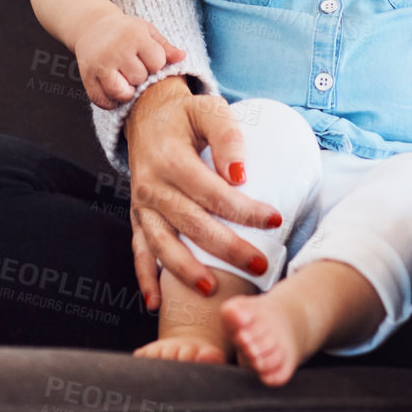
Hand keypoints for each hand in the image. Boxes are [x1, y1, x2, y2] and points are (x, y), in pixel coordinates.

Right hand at [76, 14, 184, 108]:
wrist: (92, 26)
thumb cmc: (126, 31)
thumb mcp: (147, 31)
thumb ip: (165, 47)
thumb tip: (183, 57)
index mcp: (134, 36)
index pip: (157, 63)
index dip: (155, 64)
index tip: (148, 58)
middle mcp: (116, 50)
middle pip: (140, 78)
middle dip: (140, 76)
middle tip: (133, 67)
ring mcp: (100, 65)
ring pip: (122, 93)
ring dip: (127, 91)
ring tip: (126, 81)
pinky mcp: (87, 78)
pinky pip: (103, 101)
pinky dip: (111, 101)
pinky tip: (114, 91)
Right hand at [124, 78, 282, 307]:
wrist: (146, 115)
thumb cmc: (185, 116)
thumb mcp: (208, 110)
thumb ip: (227, 135)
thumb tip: (240, 174)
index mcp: (170, 160)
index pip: (212, 192)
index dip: (243, 209)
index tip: (274, 219)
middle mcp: (152, 186)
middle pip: (192, 224)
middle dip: (227, 249)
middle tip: (259, 265)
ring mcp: (142, 206)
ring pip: (163, 244)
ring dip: (186, 270)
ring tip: (212, 290)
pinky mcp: (137, 217)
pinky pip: (139, 250)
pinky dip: (145, 277)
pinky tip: (157, 302)